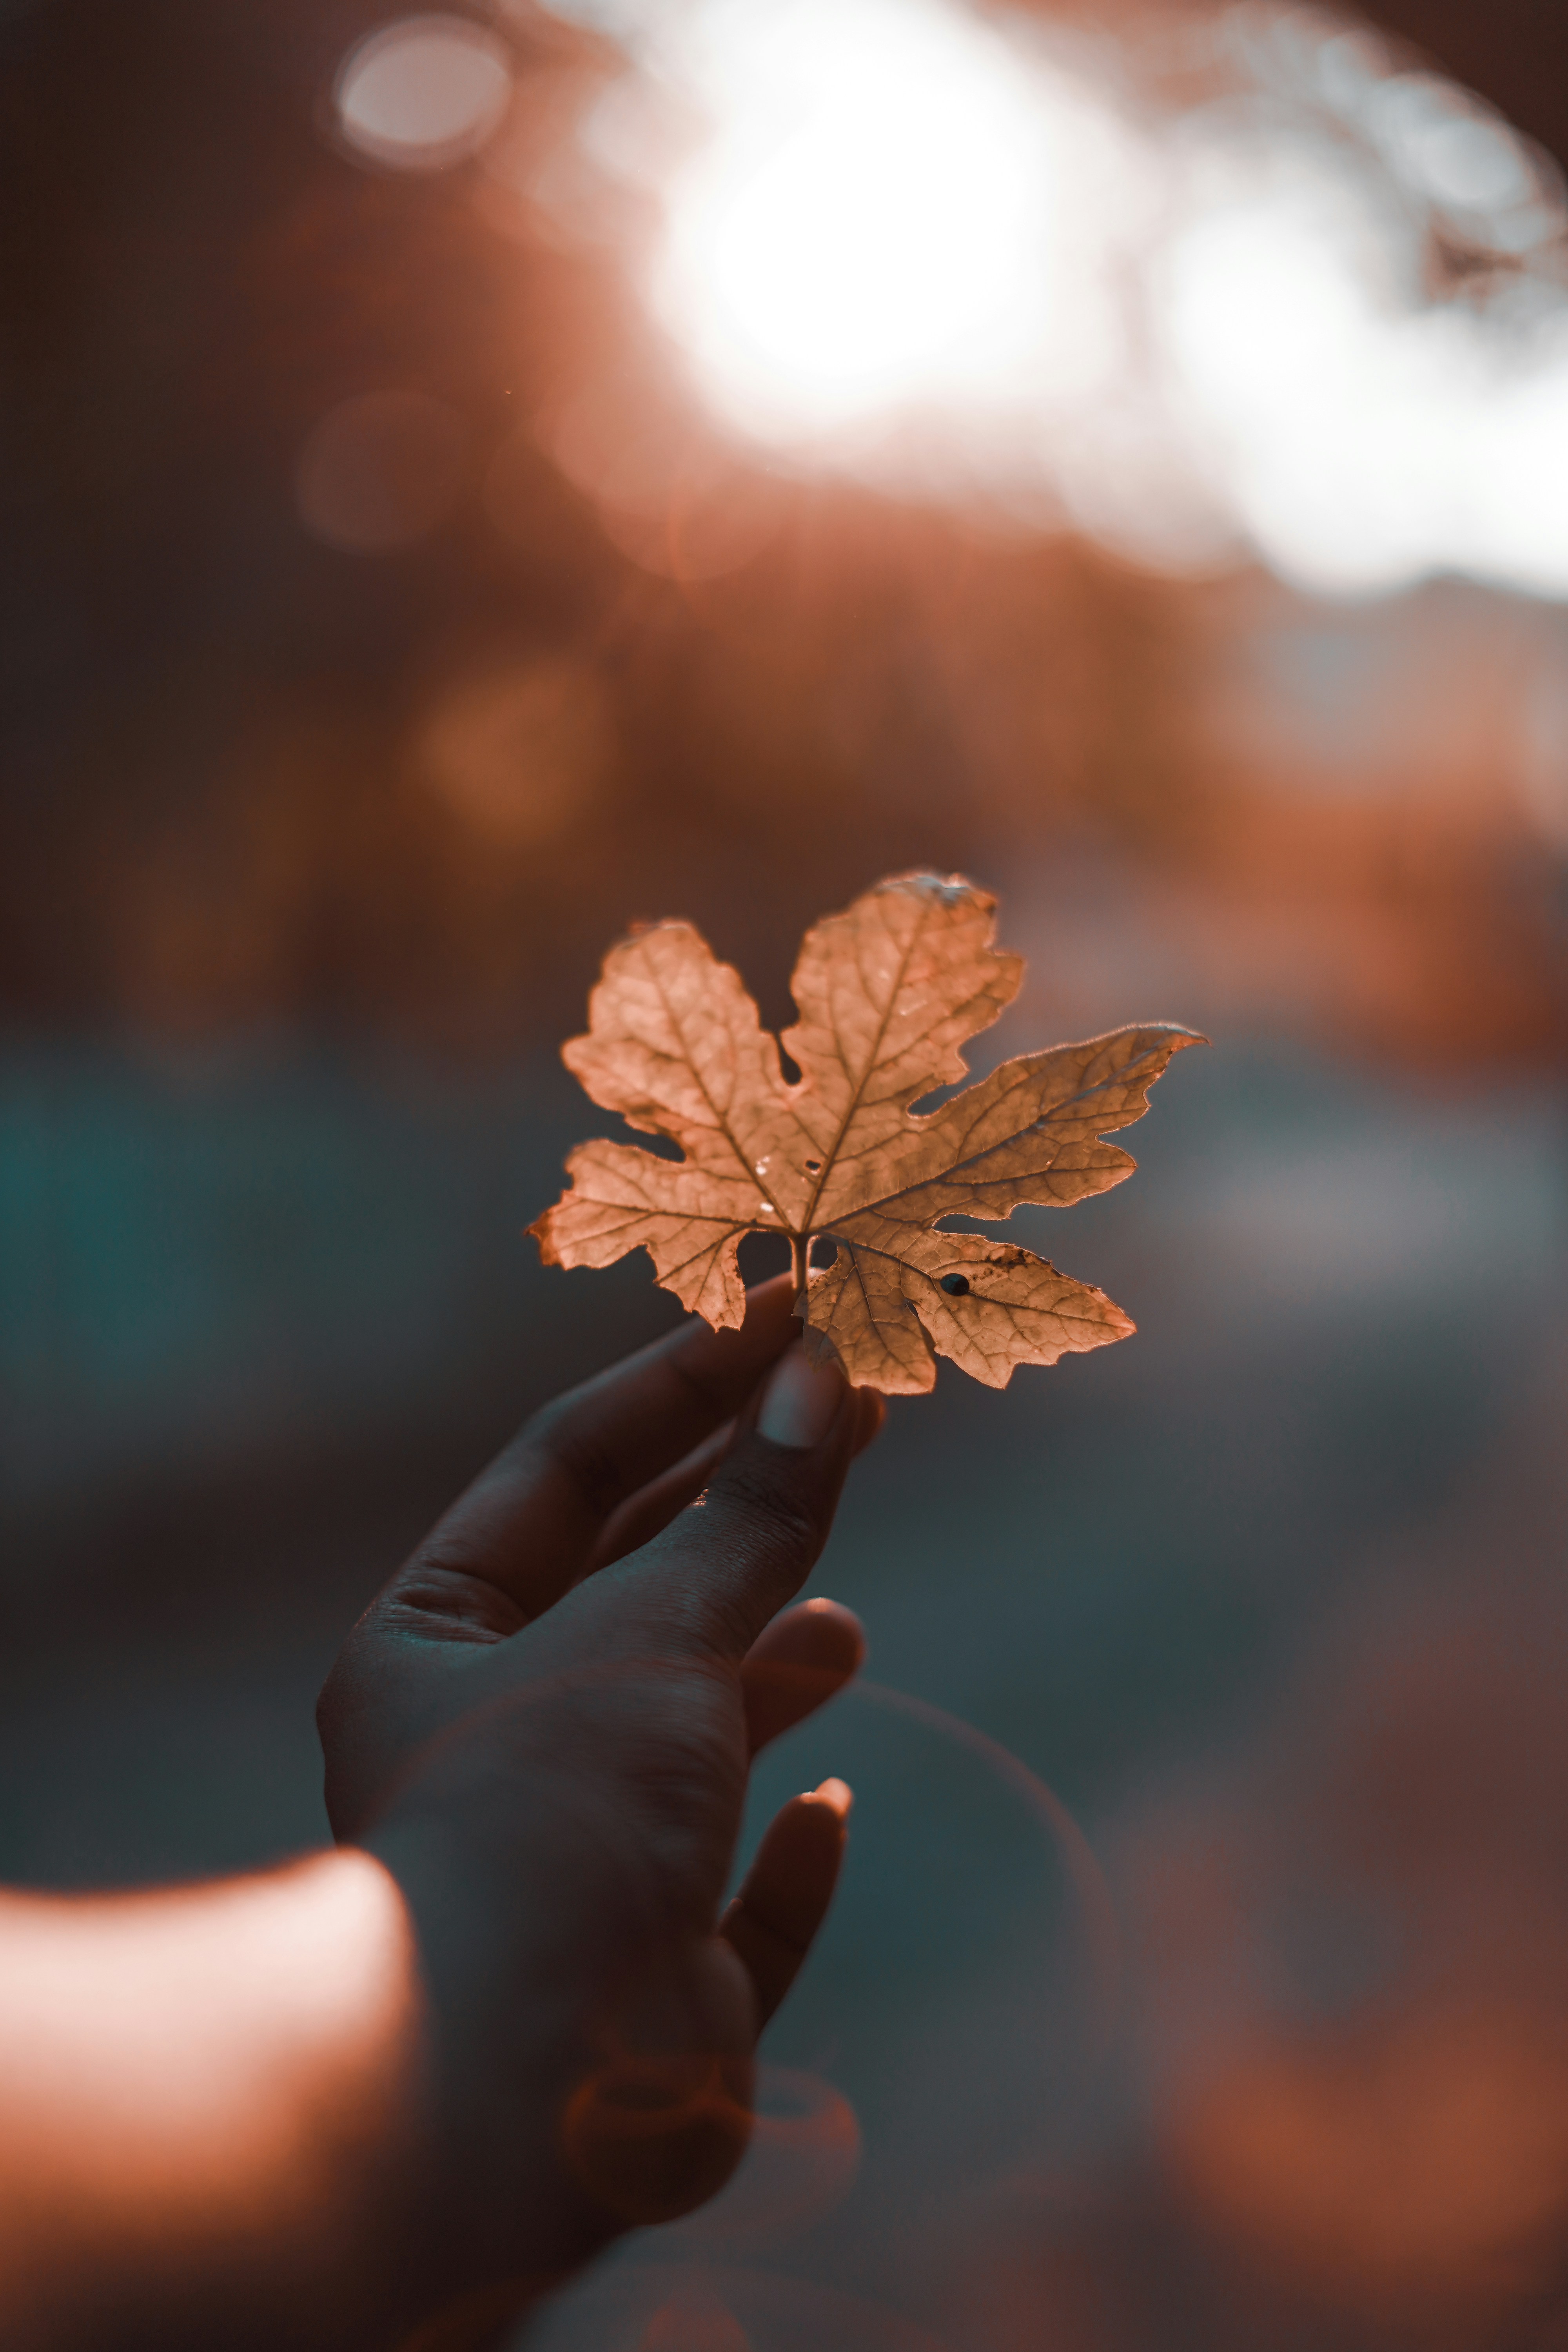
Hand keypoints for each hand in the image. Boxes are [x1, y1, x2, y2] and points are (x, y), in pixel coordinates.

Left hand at [317, 1276, 881, 2337]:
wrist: (517, 2082)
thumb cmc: (555, 1813)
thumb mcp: (656, 1628)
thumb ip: (750, 1513)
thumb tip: (823, 1378)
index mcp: (435, 1640)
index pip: (568, 1464)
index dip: (687, 1380)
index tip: (796, 1315)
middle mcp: (488, 1744)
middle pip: (630, 1585)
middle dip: (742, 1501)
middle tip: (859, 1418)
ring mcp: (571, 1862)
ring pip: (681, 1734)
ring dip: (761, 1669)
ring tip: (836, 1618)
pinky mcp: (652, 1976)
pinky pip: (726, 1898)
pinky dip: (781, 1852)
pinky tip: (828, 1814)